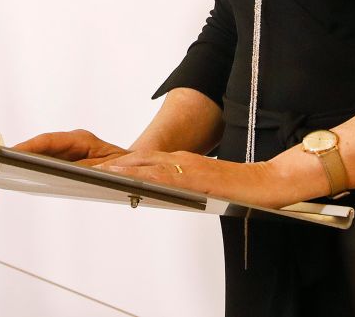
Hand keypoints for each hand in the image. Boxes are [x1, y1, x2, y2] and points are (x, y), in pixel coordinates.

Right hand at [12, 129, 129, 166]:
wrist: (135, 165)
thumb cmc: (125, 165)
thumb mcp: (108, 167)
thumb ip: (88, 168)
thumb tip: (69, 169)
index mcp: (81, 139)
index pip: (49, 140)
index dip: (30, 146)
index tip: (13, 151)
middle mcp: (72, 142)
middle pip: (42, 145)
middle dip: (22, 151)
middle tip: (2, 159)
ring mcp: (69, 150)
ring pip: (43, 152)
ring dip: (27, 158)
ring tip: (7, 167)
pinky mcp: (68, 159)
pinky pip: (49, 160)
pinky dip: (37, 165)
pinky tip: (25, 174)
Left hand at [100, 150, 305, 208]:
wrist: (269, 182)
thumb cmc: (238, 187)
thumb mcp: (202, 185)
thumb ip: (181, 186)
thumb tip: (158, 194)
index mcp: (180, 162)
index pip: (142, 162)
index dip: (117, 164)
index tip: (94, 168)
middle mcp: (181, 160)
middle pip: (138, 160)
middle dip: (110, 164)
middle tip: (85, 167)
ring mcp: (188, 166)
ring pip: (147, 164)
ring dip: (121, 167)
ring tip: (96, 171)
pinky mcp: (198, 176)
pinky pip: (166, 175)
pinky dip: (145, 175)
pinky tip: (130, 178)